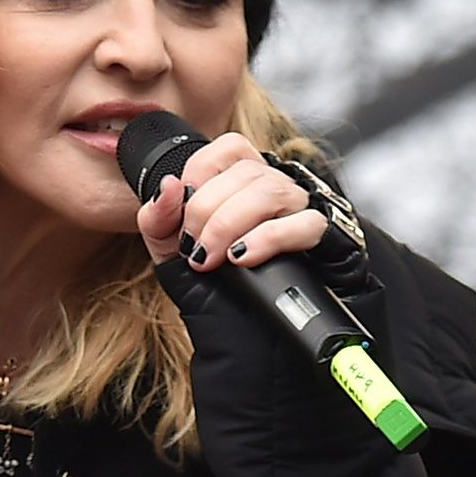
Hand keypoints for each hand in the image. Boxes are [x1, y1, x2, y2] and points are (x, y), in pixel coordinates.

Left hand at [134, 130, 325, 271]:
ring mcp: (299, 210)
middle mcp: (274, 188)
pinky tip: (242, 257)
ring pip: (272, 190)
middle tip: (193, 248)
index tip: (184, 215)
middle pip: (246, 172)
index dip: (200, 175)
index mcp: (242, 181)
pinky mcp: (318, 238)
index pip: (230, 148)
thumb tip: (169, 185)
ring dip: (230, 224)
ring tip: (211, 258)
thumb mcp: (170, 249)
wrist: (238, 329)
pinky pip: (305, 223)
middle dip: (207, 210)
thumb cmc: (209, 281)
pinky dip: (268, 238)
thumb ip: (158, 216)